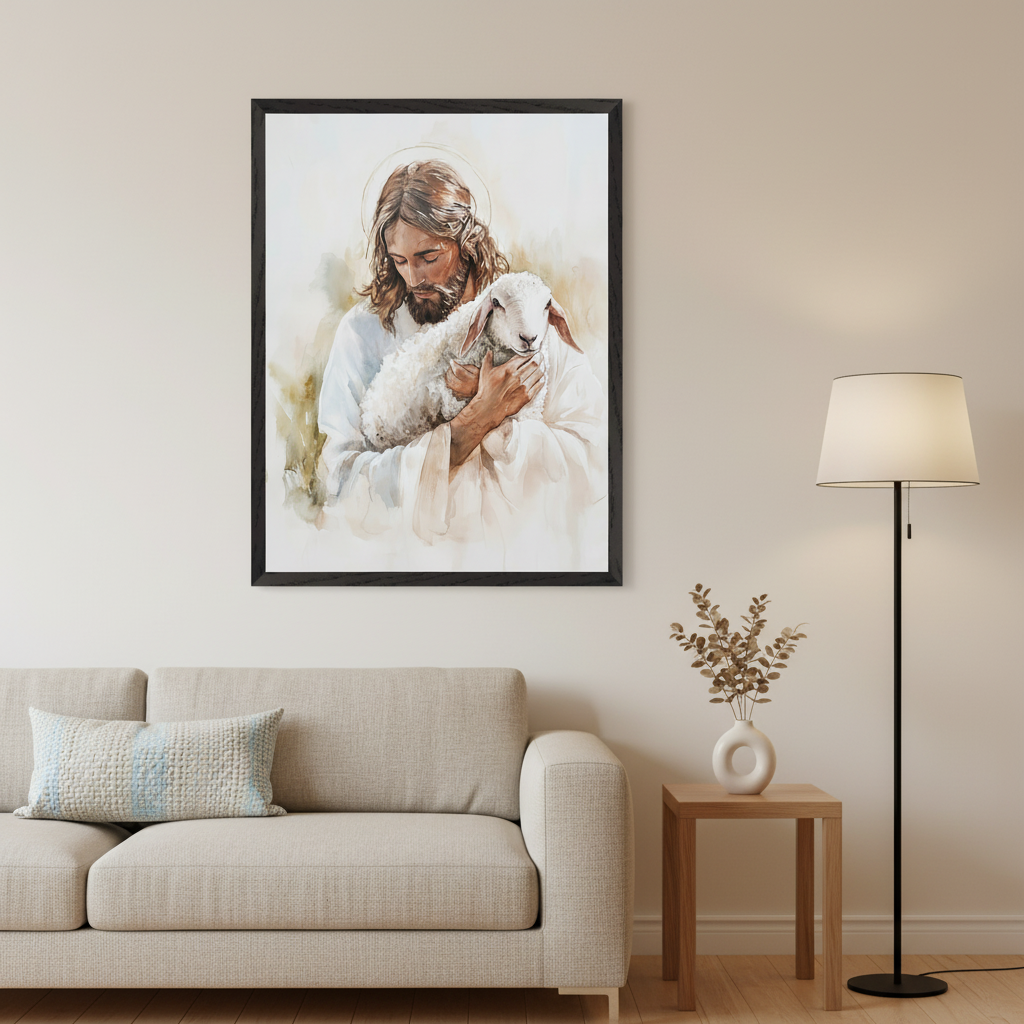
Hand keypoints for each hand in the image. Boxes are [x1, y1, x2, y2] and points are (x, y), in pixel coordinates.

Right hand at [448, 351, 543, 474]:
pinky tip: (541, 380)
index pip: (524, 357)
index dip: (530, 354)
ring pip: (538, 374)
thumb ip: (488, 360)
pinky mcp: (527, 396)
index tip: (533, 353)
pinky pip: (538, 386)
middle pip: (534, 363)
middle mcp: (518, 376)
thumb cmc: (486, 390)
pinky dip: (541, 381)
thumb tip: (489, 352)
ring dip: (541, 369)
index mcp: (509, 368)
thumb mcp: (485, 372)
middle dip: (539, 359)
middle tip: (541, 357)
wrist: (488, 408)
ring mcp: (524, 386)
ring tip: (542, 367)